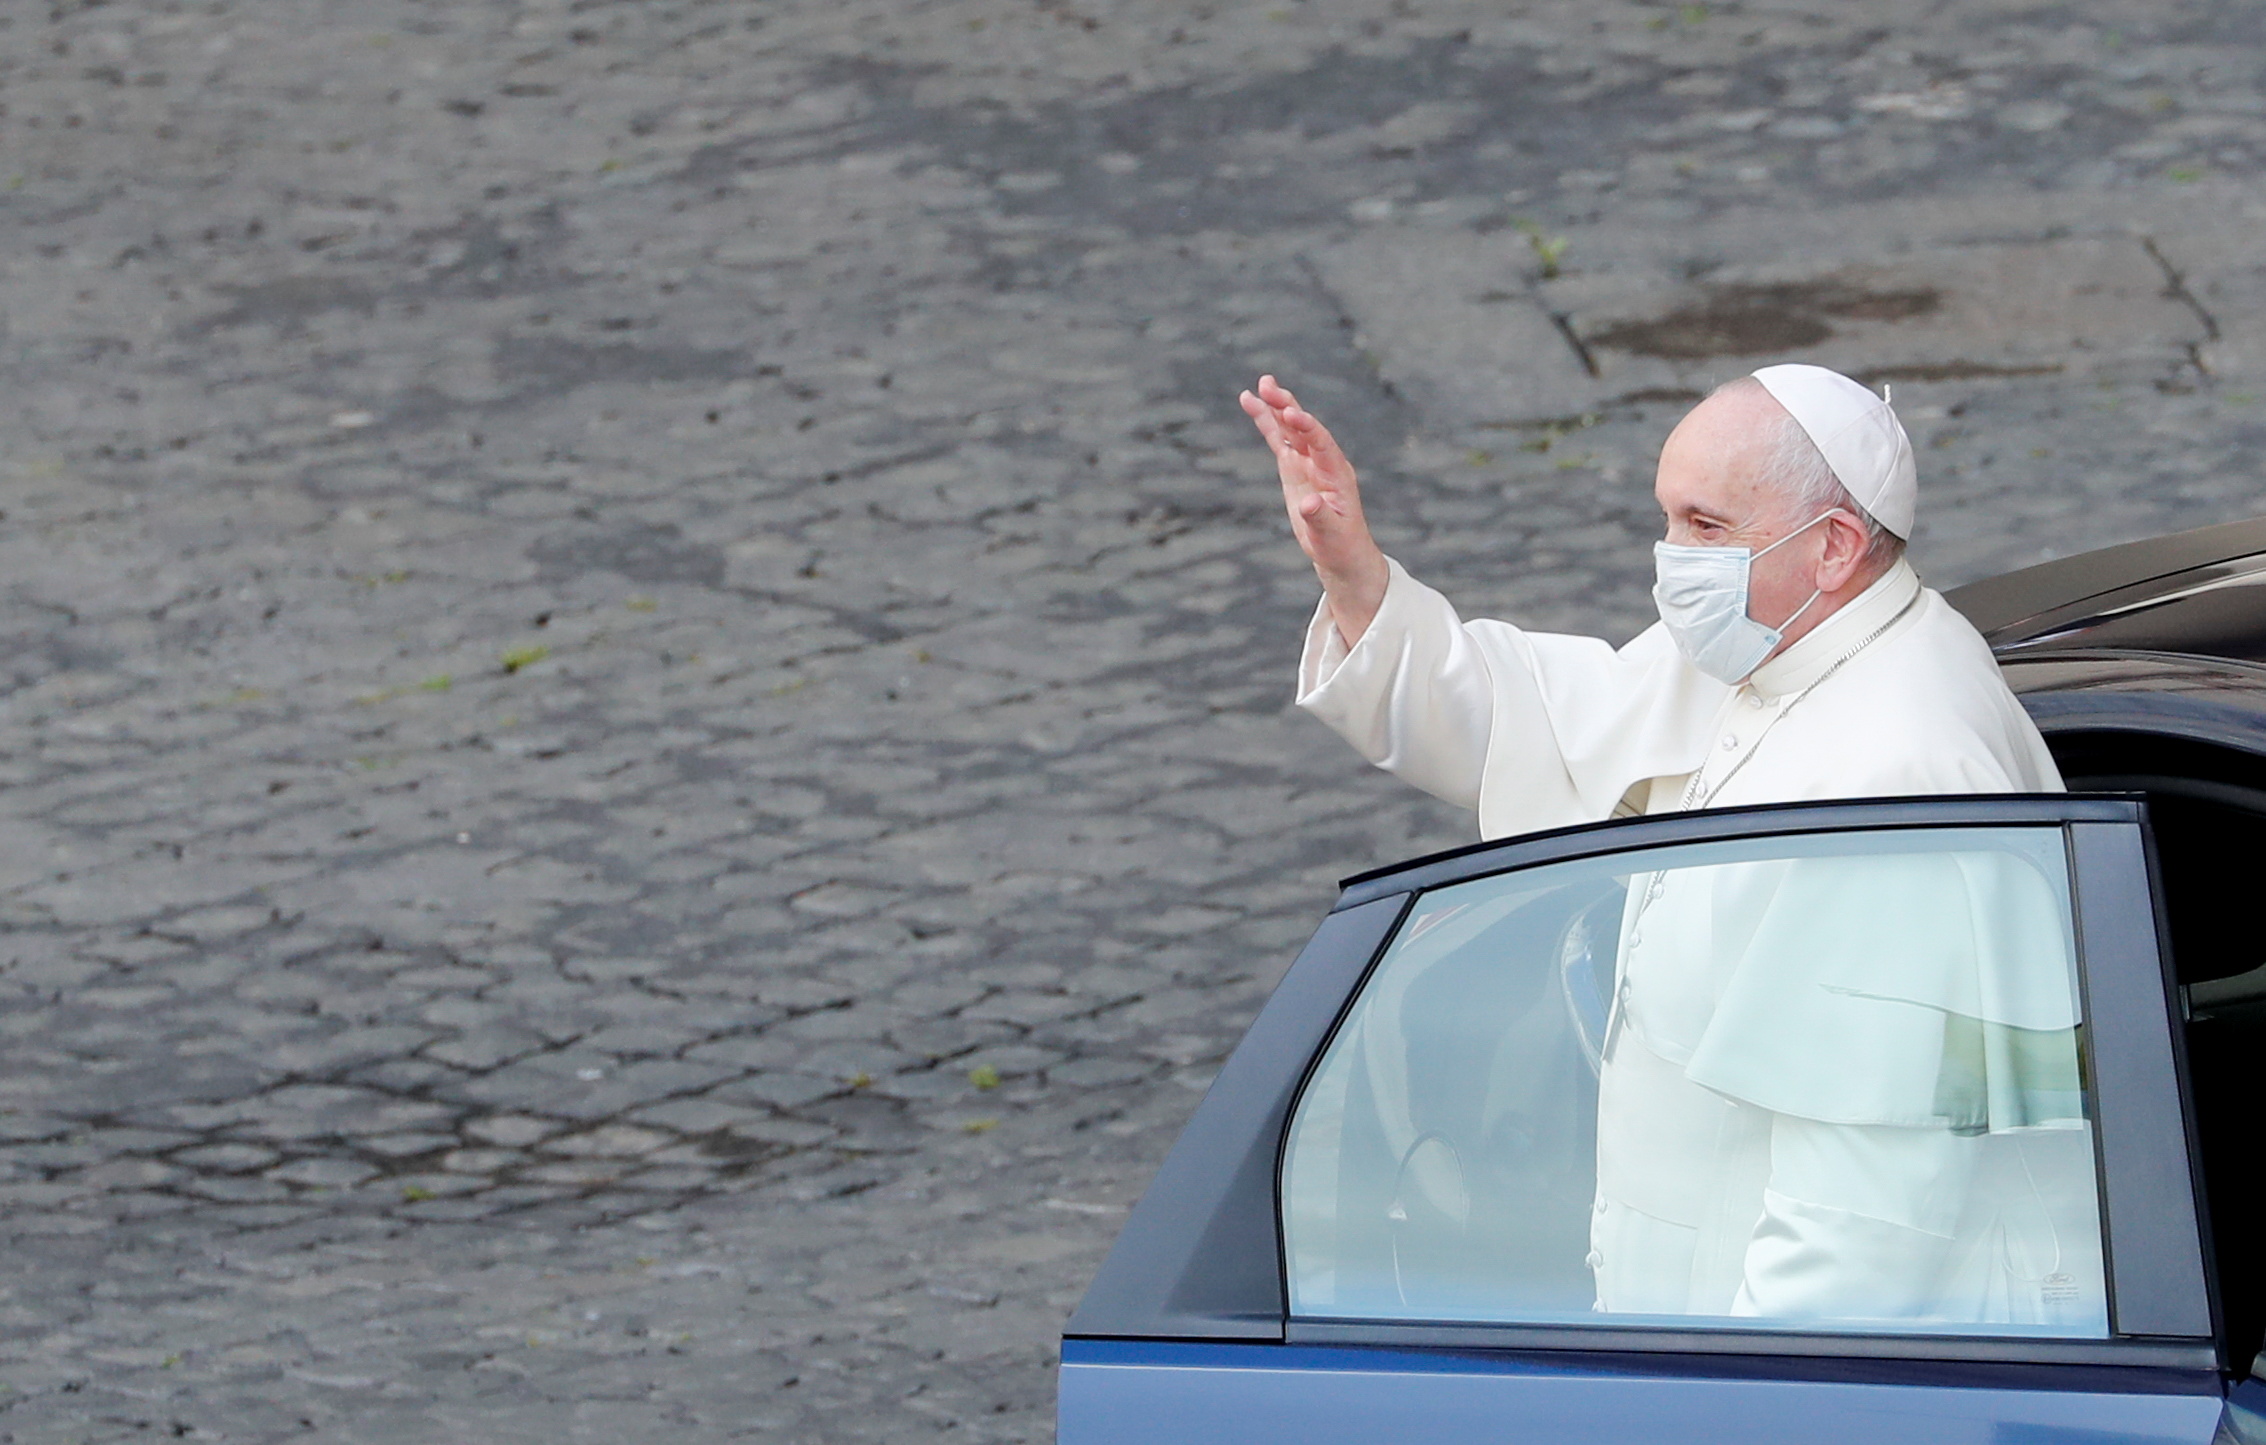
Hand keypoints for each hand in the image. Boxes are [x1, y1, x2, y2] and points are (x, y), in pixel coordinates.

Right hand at [1240, 375, 1388, 644]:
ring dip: (1276, 407)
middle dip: (1287, 406)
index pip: (1321, 443)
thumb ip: (1320, 518)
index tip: (1292, 415)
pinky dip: (1267, 423)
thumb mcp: (1332, 535)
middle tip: (1268, 385)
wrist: (1341, 552)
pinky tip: (1252, 403)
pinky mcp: (1294, 468)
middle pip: (1303, 427)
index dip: (1307, 427)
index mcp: (1337, 473)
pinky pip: (1278, 440)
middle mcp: (1322, 461)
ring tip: (1260, 385)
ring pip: (1290, 429)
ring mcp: (1307, 462)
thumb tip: (1307, 504)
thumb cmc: (1341, 545)